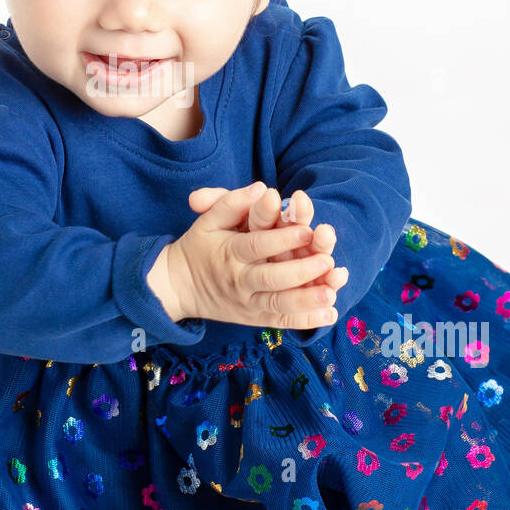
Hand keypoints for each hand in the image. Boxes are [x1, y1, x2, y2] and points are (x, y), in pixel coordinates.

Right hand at [155, 182, 340, 330]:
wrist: (179, 286)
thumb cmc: (199, 247)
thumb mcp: (207, 220)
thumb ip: (231, 202)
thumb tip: (260, 188)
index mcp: (230, 253)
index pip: (257, 245)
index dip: (282, 238)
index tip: (307, 229)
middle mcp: (240, 280)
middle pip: (271, 279)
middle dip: (301, 271)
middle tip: (327, 260)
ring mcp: (248, 303)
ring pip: (278, 304)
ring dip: (306, 300)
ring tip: (331, 294)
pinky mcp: (255, 318)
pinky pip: (281, 321)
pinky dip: (305, 320)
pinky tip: (330, 314)